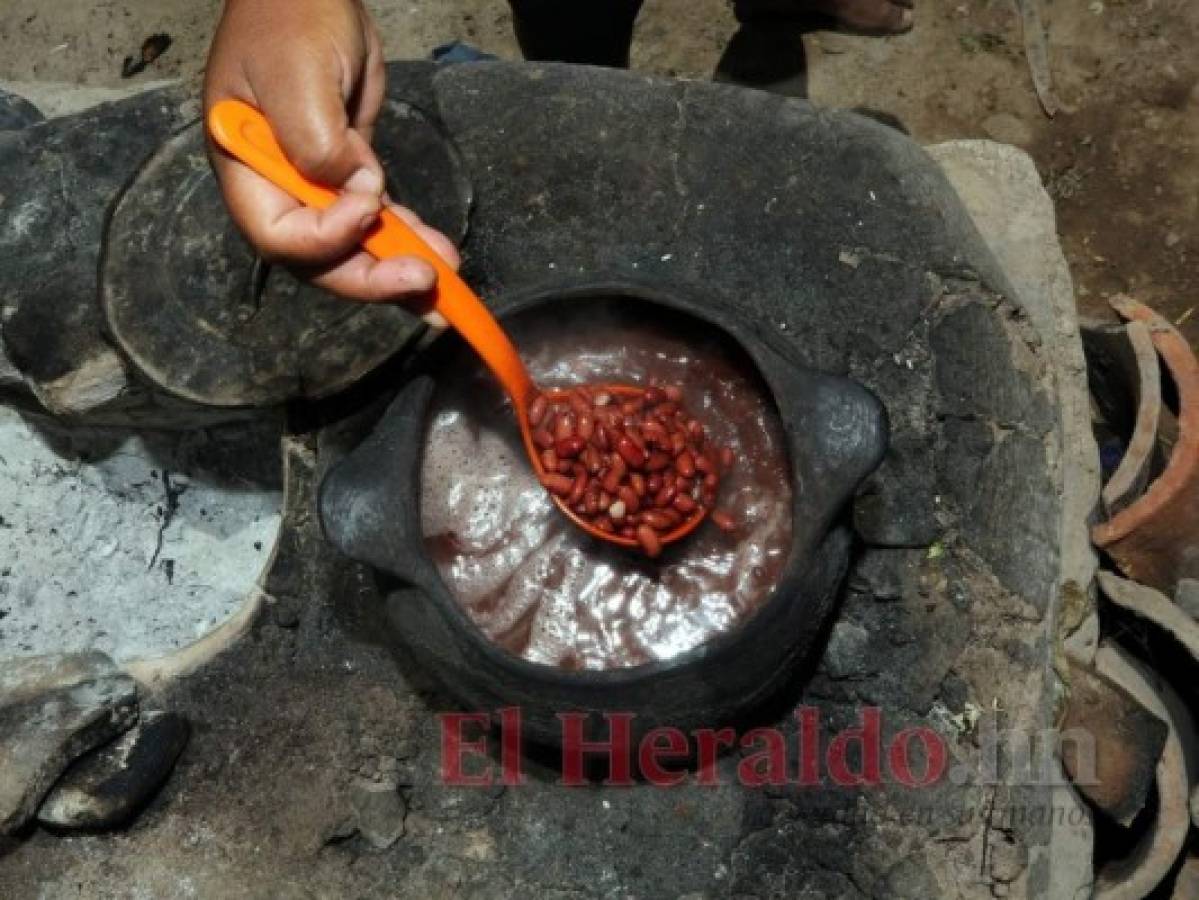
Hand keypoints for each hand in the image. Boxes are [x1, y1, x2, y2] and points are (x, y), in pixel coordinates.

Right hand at [203, 0, 459, 302]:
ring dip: (399, 266)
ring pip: (354, 248)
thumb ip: (316, 142)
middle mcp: (278, 188)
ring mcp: (316, 185)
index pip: (279, 235)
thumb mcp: (298, 77)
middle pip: (320, 259)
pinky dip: (407, 238)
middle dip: (372, 276)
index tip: (369, 208)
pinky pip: (377, 221)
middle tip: (422, 280)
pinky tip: (440, 252)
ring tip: (446, 280)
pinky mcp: (350, 174)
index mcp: (247, 169)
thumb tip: (357, 192)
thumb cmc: (291, 19)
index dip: (325, 239)